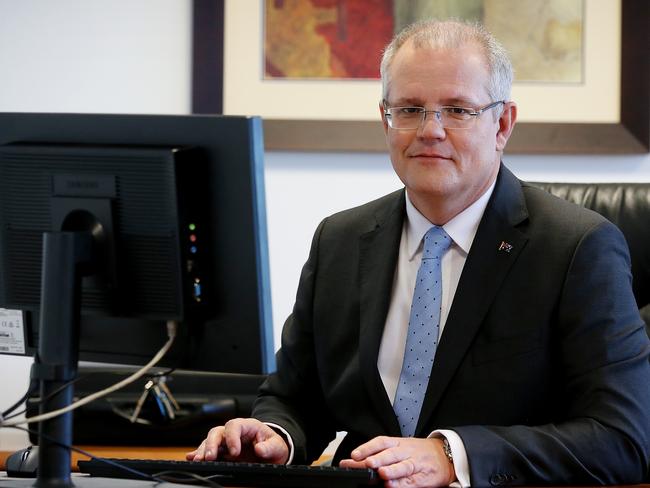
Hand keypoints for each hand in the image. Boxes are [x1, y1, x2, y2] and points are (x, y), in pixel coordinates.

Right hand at [186, 418, 288, 463]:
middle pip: (217, 432)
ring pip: (210, 441)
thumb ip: (270, 447)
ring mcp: (226, 442)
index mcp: (247, 426)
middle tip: (210, 457)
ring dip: (203, 450)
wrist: (271, 452)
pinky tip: (191, 458)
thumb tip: (260, 449)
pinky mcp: (221, 451)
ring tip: (198, 460)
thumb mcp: (277, 446)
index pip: (234, 426)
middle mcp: (233, 432)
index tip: (234, 452)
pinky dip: (198, 453)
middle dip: (212, 444)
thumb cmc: (273, 445)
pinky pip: (207, 450)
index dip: (232, 438)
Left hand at [339, 436, 455, 487]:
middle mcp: (406, 452)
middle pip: (391, 453)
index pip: (381, 442)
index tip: (354, 454)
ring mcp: (416, 464)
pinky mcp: (423, 478)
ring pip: (403, 466)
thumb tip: (360, 462)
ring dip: (392, 470)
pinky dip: (402, 484)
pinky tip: (392, 485)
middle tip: (366, 462)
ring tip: (381, 473)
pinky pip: (412, 481)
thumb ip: (384, 453)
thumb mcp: (402, 447)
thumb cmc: (420, 451)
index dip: (367, 447)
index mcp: (399, 442)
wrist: (446, 455)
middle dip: (378, 458)